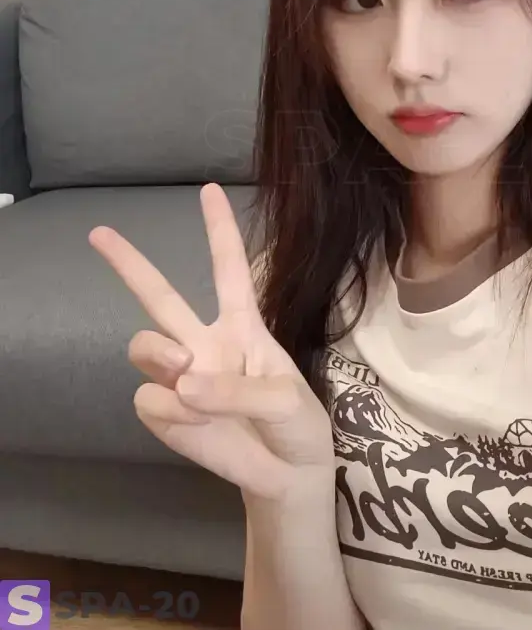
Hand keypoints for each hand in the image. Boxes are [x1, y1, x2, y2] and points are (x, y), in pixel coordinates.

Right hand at [88, 183, 334, 502]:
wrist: (289, 477)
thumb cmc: (297, 426)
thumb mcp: (286, 399)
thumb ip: (240, 389)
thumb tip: (183, 384)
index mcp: (243, 326)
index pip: (229, 269)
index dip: (220, 230)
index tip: (208, 190)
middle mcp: (206, 343)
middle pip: (160, 296)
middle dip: (129, 263)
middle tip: (99, 233)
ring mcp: (183, 378)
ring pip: (143, 346)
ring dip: (159, 356)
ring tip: (187, 374)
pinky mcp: (166, 415)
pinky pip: (149, 399)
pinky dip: (172, 412)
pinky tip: (198, 424)